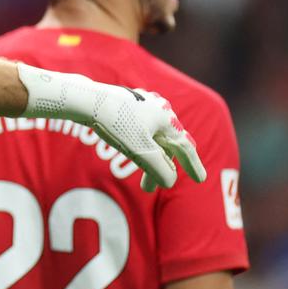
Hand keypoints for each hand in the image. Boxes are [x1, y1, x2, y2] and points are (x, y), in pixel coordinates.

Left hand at [17, 64, 205, 190]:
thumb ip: (159, 169)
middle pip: (167, 144)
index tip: (200, 180)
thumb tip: (170, 181)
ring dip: (149, 160)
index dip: (193, 165)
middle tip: (149, 188)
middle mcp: (160, 109)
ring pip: (153, 138)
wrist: (87, 100)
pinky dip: (141, 146)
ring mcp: (144, 104)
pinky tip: (132, 152)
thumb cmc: (116, 124)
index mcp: (167, 119)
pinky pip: (142, 130)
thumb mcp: (140, 152)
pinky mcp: (128, 104)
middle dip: (160, 168)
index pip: (185, 147)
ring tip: (138, 179)